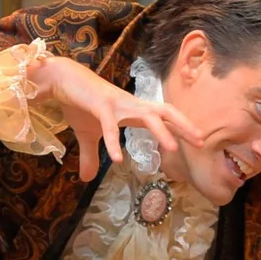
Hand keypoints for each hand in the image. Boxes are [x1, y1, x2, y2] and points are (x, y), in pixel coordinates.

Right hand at [29, 54, 205, 181]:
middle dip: (183, 125)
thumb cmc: (78, 104)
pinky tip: (117, 160)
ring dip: (162, 131)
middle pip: (165, 111)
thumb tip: (86, 179)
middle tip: (200, 141)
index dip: (181, 127)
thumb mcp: (86, 135)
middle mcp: (130, 105)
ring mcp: (117, 104)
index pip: (164, 116)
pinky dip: (114, 143)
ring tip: (174, 150)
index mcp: (132, 110)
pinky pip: (110, 126)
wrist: (60, 80)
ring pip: (147, 115)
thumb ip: (90, 157)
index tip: (199, 140)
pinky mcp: (99, 105)